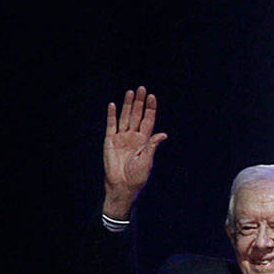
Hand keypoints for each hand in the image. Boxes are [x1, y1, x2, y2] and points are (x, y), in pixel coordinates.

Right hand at [103, 87, 166, 219]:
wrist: (122, 185)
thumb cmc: (138, 175)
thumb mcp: (147, 160)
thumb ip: (152, 145)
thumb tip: (163, 134)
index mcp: (145, 140)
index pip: (148, 120)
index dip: (150, 109)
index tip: (152, 96)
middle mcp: (133, 136)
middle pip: (136, 115)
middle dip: (139, 102)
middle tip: (141, 88)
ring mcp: (121, 137)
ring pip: (124, 117)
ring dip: (127, 104)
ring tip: (130, 92)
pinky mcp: (110, 141)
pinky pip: (110, 125)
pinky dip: (111, 115)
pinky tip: (113, 105)